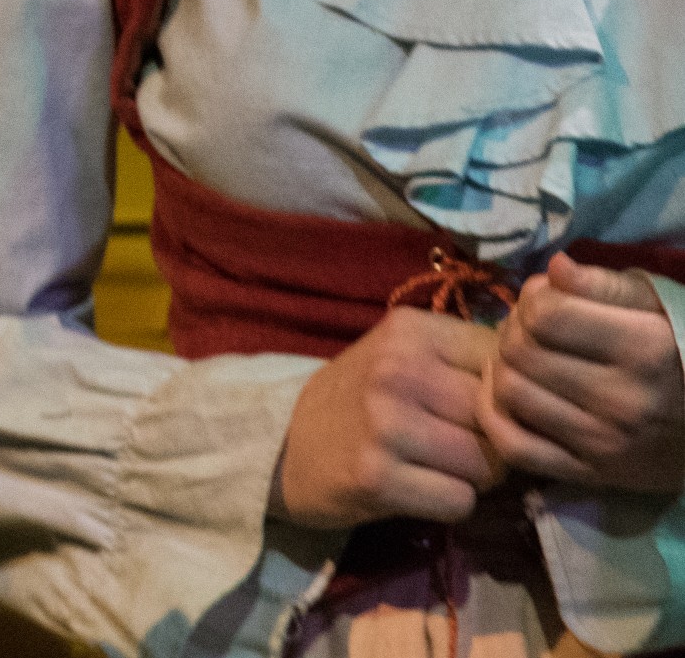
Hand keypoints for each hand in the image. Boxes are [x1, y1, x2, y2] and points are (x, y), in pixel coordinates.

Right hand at [272, 307, 505, 526]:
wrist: (282, 443)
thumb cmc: (359, 398)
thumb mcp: (404, 354)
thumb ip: (468, 356)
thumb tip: (550, 372)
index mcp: (411, 330)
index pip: (508, 364)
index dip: (510, 395)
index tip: (483, 407)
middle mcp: (398, 370)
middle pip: (502, 420)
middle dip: (495, 442)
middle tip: (459, 444)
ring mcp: (386, 424)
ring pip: (488, 465)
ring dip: (474, 477)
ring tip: (438, 466)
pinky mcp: (377, 476)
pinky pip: (459, 501)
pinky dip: (448, 503)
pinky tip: (418, 488)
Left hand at [477, 251, 684, 493]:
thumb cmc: (677, 357)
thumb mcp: (656, 308)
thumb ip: (604, 284)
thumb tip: (554, 267)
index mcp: (646, 350)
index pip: (546, 314)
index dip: (533, 297)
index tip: (546, 299)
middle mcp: (625, 400)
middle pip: (520, 350)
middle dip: (513, 328)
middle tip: (529, 328)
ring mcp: (605, 444)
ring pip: (509, 392)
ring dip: (501, 366)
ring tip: (521, 357)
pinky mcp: (588, 475)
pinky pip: (512, 446)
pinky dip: (492, 414)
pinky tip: (504, 393)